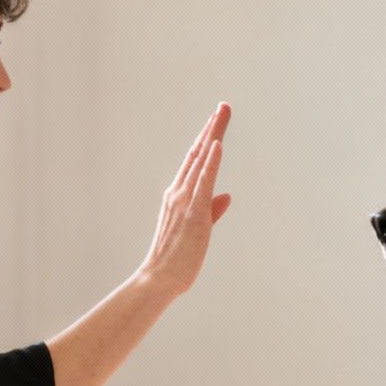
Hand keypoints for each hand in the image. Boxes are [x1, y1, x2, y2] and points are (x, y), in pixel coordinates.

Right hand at [137, 103, 233, 296]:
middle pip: (199, 153)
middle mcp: (179, 192)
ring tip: (223, 114)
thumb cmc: (177, 259)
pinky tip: (217, 145)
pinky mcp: (193, 212)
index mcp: (179, 196)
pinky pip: (202, 182)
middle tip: (225, 105)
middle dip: (213, 128)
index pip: (196, 161)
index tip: (218, 120)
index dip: (208, 139)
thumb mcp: (199, 229)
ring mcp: (184, 201)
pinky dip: (210, 163)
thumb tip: (226, 196)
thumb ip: (212, 210)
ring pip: (201, 161)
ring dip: (213, 135)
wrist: (159, 280)